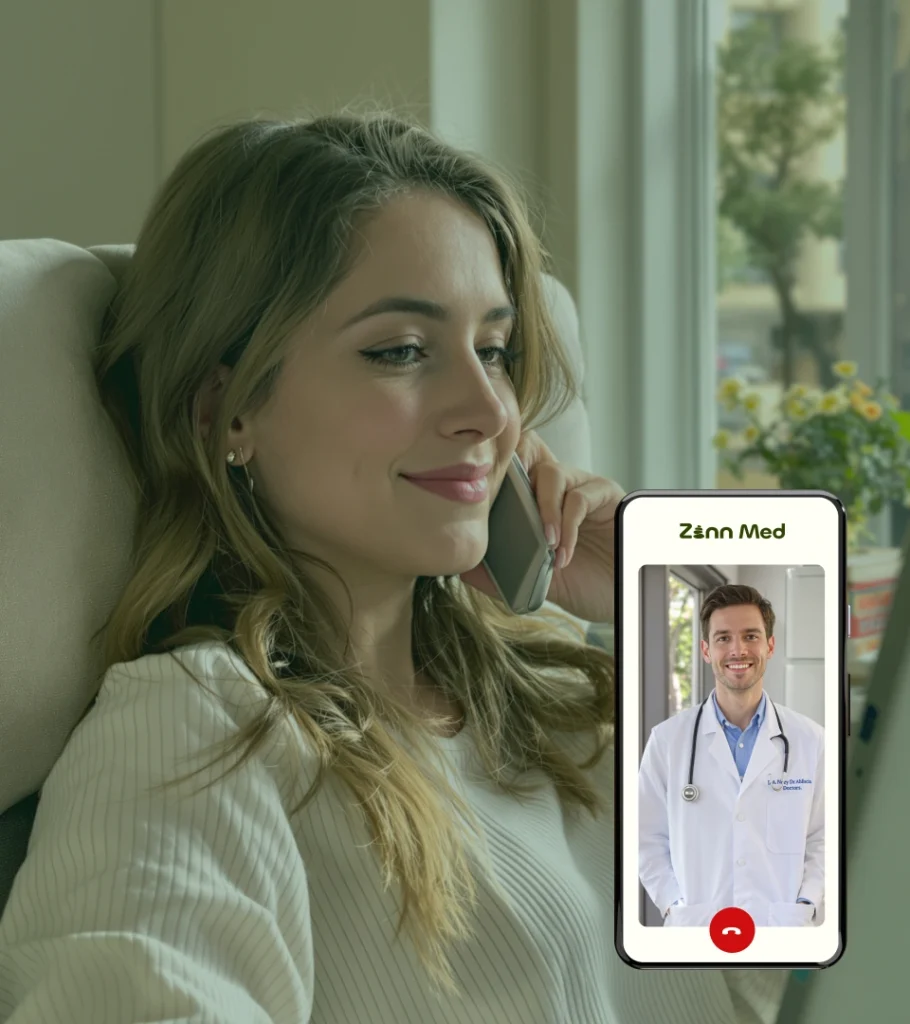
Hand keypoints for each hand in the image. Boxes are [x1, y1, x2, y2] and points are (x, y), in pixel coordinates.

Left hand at [459, 430, 623, 622]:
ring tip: (546, 546)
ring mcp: (583, 485)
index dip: (495, 464)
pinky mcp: (608, 494)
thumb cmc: (579, 583)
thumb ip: (499, 574)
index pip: (512, 460)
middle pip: (528, 449)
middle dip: (512, 472)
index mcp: (536, 496)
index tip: (478, 491)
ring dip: (544, 511)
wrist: (620, 598)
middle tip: (501, 506)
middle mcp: (558, 483)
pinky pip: (580, 499)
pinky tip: (564, 556)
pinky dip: (567, 527)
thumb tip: (461, 566)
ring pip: (552, 474)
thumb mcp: (533, 581)